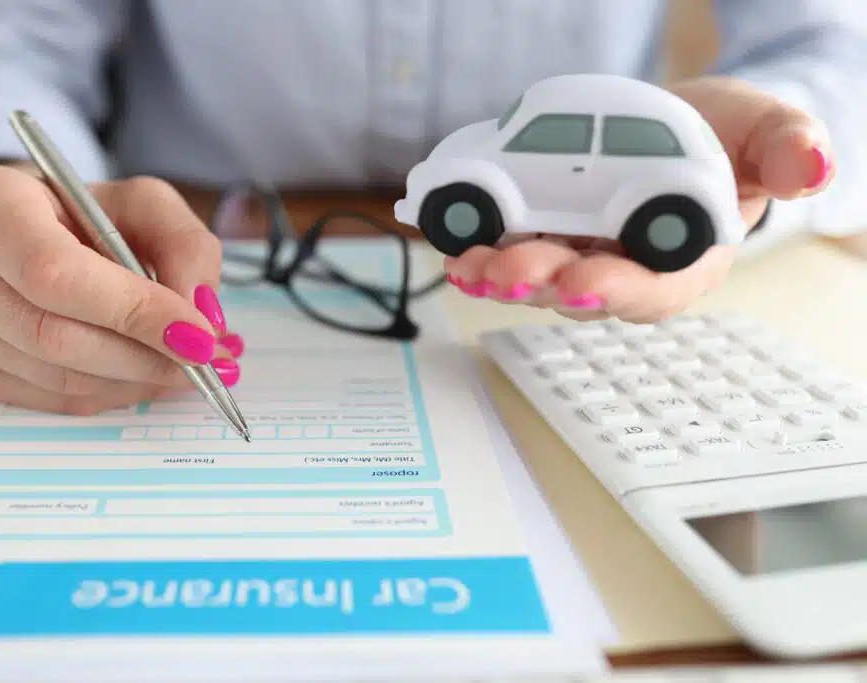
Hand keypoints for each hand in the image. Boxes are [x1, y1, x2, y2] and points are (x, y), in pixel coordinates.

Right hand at [0, 164, 244, 414]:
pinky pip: (47, 398)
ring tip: (186, 370)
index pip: (57, 275)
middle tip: (207, 364)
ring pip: (53, 375)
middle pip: (53, 335)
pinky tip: (144, 377)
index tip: (199, 338)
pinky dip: (108, 394)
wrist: (22, 228)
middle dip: (143, 357)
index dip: (134, 313)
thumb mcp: (142, 202)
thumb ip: (183, 246)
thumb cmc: (83, 210)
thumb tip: (201, 318)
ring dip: (133, 381)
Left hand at [444, 75, 834, 322]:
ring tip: (468, 266)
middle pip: (582, 292)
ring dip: (500, 278)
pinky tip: (458, 250)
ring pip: (539, 280)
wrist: (685, 128)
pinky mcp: (549, 234)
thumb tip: (810, 167)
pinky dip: (484, 254)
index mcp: (684, 258)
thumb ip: (787, 149)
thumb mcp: (768, 134)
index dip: (617, 291)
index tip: (583, 282)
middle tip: (505, 272)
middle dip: (541, 285)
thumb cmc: (730, 140)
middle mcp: (628, 267)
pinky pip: (514, 252)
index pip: (653, 289)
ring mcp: (584, 253)